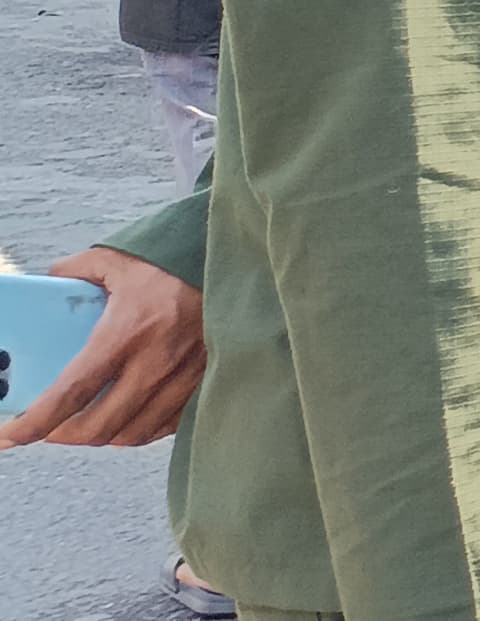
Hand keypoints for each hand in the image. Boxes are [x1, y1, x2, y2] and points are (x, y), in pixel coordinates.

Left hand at [0, 246, 202, 448]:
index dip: (36, 421)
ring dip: (100, 436)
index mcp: (129, 330)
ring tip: (83, 425)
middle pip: (99, 425)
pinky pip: (165, 426)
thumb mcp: (119, 259)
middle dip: (62, 436)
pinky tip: (125, 418)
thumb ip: (77, 270)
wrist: (240, 261)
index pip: (72, 391)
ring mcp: (185, 376)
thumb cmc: (177, 260)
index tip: (11, 433)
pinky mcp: (205, 381)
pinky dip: (137, 430)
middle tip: (45, 429)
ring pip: (131, 433)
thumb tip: (50, 281)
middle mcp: (157, 360)